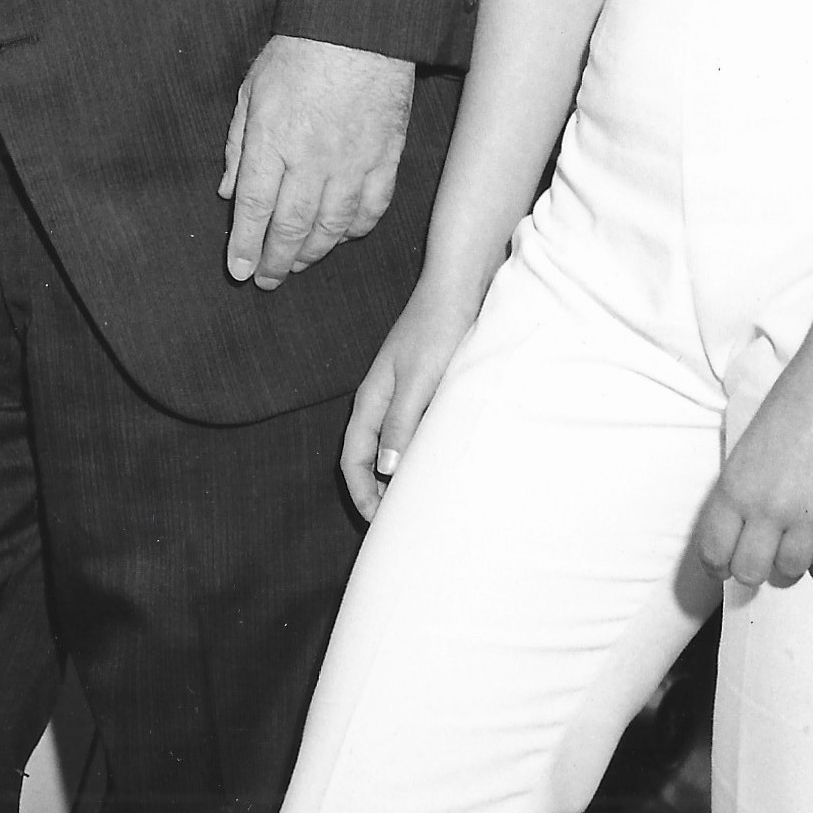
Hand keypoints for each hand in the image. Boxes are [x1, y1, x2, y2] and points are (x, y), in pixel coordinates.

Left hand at [220, 35, 413, 286]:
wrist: (358, 27)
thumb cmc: (299, 53)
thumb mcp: (251, 91)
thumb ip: (238, 145)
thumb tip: (226, 191)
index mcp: (272, 141)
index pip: (254, 208)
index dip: (245, 245)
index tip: (240, 270)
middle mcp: (311, 159)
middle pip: (291, 227)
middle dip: (276, 260)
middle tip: (266, 280)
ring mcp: (352, 162)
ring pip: (332, 225)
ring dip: (313, 252)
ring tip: (299, 264)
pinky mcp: (385, 157)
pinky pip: (372, 207)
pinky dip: (356, 228)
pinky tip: (342, 236)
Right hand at [339, 281, 481, 518]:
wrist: (460, 288)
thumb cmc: (438, 330)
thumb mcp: (419, 381)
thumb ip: (401, 424)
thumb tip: (387, 470)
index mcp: (371, 400)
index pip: (353, 458)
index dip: (362, 493)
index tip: (379, 524)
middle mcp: (383, 401)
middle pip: (369, 457)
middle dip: (378, 492)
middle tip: (402, 523)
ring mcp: (403, 395)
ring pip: (392, 446)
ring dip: (400, 475)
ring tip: (421, 502)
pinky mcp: (425, 390)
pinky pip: (414, 433)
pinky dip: (419, 455)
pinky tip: (439, 464)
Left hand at [693, 350, 812, 589]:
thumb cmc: (792, 404)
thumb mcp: (748, 448)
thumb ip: (743, 492)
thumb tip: (744, 532)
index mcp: (735, 487)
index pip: (714, 551)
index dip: (718, 565)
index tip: (725, 566)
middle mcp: (768, 508)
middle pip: (751, 571)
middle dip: (754, 570)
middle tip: (764, 557)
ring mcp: (811, 515)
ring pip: (792, 571)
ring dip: (792, 563)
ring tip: (799, 543)